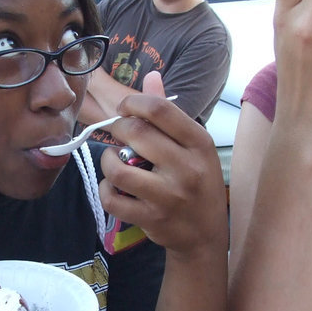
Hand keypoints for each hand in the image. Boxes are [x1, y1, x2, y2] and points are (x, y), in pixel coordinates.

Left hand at [98, 72, 227, 257]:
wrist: (205, 235)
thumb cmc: (197, 183)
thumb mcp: (194, 146)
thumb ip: (170, 114)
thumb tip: (152, 75)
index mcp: (199, 144)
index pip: (160, 110)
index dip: (133, 102)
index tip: (125, 108)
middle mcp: (187, 168)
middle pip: (136, 134)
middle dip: (117, 128)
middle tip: (118, 133)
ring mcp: (168, 196)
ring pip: (118, 169)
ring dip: (108, 161)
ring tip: (114, 161)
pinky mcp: (151, 218)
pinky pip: (112, 199)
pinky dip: (106, 190)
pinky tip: (114, 187)